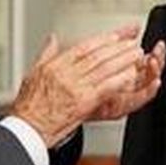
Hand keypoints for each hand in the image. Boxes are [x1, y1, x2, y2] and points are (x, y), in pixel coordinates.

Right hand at [9, 25, 154, 146]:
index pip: (83, 47)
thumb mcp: (33, 73)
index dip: (103, 40)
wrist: (28, 128)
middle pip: (98, 55)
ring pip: (104, 68)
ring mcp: (76, 87)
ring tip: (137, 55)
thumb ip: (46, 54)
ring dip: (123, 60)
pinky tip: (130, 75)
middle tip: (132, 42)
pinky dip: (120, 79)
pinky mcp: (84, 102)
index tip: (116, 36)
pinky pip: (106, 87)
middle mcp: (67, 73)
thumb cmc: (29, 106)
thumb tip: (53, 39)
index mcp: (56, 65)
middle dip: (118, 48)